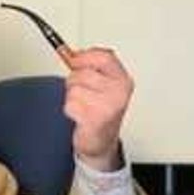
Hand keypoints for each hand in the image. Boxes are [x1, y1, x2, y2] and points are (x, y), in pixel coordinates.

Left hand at [63, 47, 133, 171]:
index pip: (104, 57)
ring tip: (83, 105)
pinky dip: (70, 110)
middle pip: (83, 73)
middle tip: (82, 92)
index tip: (75, 60)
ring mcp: (108, 106)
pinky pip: (70, 104)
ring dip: (72, 97)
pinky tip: (81, 115)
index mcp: (123, 80)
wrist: (102, 140)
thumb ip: (93, 67)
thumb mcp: (105, 84)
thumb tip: (74, 54)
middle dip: (74, 81)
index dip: (85, 56)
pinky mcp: (95, 120)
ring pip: (74, 89)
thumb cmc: (102, 110)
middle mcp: (119, 92)